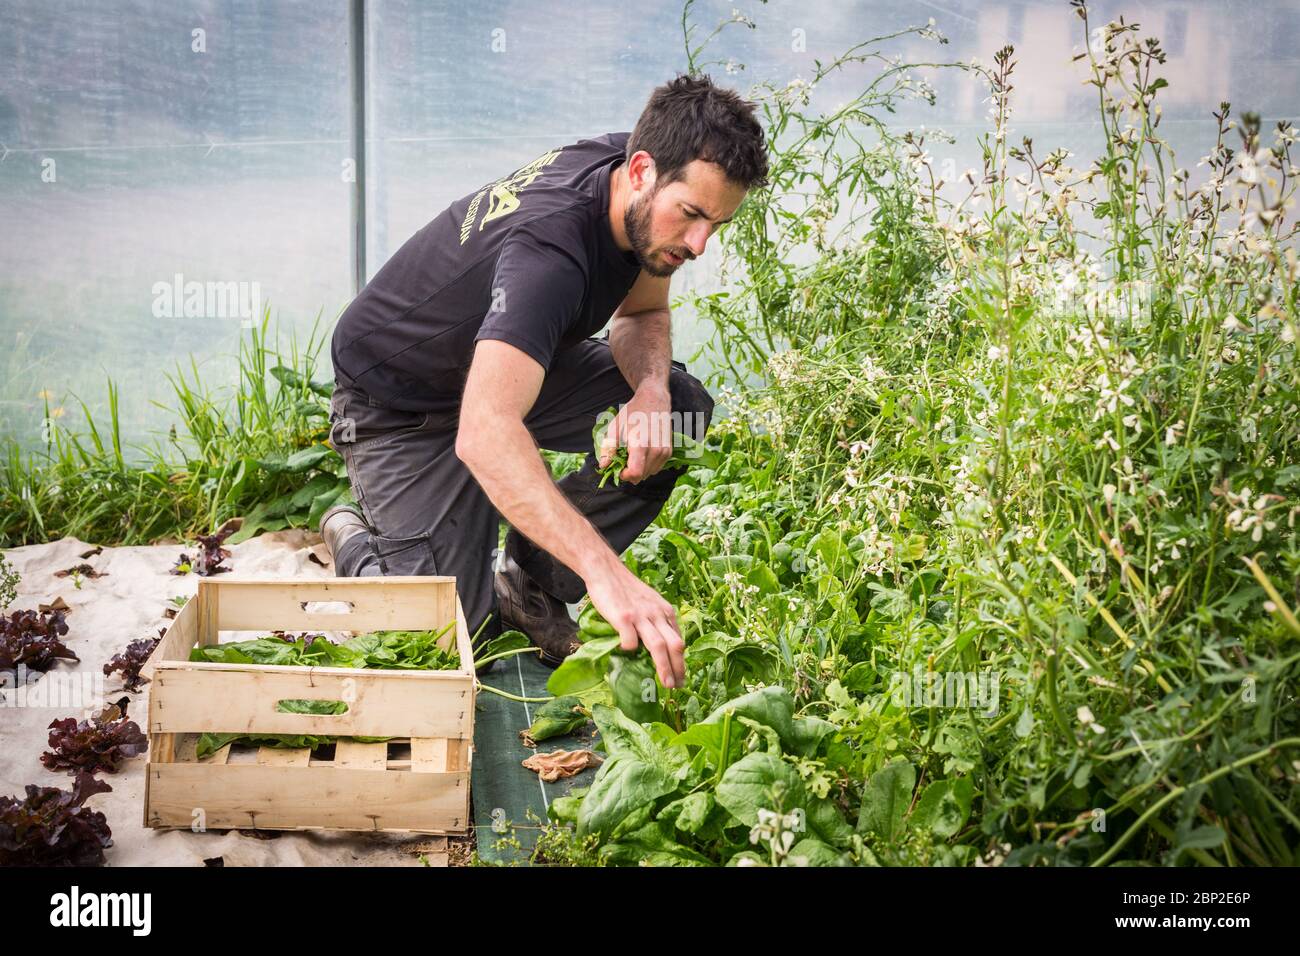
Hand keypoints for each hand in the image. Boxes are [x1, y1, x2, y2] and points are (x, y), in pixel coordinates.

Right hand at [584, 562, 685, 687]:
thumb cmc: (626, 589)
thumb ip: (657, 620)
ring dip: (664, 667)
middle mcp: (657, 614)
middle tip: (679, 686)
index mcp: (665, 611)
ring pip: (658, 646)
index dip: (681, 660)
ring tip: (667, 683)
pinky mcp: (623, 617)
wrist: (606, 570)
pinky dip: (630, 650)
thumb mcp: (650, 602)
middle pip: (675, 645)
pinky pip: (630, 640)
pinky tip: (625, 653)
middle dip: (679, 668)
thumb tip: (662, 644)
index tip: (681, 676)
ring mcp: (641, 616)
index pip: (679, 640)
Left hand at [597, 383, 672, 483]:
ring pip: (649, 474)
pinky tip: (643, 453)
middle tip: (624, 459)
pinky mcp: (669, 452)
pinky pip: (656, 468)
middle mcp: (656, 450)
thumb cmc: (633, 412)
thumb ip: (609, 448)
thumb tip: (603, 466)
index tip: (619, 469)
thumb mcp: (615, 427)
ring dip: (639, 469)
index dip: (624, 476)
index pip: (635, 474)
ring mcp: (664, 452)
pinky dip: (648, 465)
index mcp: (641, 444)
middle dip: (630, 473)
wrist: (654, 400)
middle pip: (641, 476)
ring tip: (633, 454)